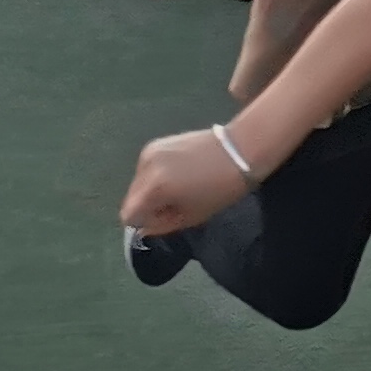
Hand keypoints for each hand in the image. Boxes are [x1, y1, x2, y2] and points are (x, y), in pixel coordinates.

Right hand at [122, 128, 253, 235]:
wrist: (241, 148)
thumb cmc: (223, 187)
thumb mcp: (193, 216)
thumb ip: (162, 225)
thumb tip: (144, 228)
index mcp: (154, 187)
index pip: (128, 215)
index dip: (145, 221)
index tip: (166, 218)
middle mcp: (145, 167)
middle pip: (131, 198)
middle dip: (147, 206)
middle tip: (176, 203)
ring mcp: (149, 152)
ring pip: (138, 182)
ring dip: (151, 190)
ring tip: (180, 187)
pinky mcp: (156, 143)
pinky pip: (147, 168)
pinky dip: (156, 175)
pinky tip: (179, 172)